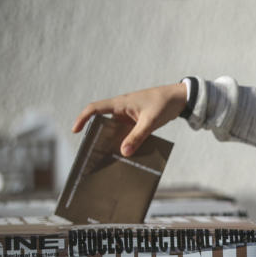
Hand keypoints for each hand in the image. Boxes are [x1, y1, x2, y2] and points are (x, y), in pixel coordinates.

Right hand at [72, 83, 187, 155]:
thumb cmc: (164, 103)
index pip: (95, 108)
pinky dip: (124, 141)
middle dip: (96, 136)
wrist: (180, 98)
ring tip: (107, 158)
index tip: (75, 130)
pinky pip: (125, 132)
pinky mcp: (136, 121)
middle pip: (102, 122)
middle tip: (92, 152)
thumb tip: (124, 152)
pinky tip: (126, 154)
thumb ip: (138, 136)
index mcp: (120, 103)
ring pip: (114, 129)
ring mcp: (128, 116)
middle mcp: (121, 109)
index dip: (83, 118)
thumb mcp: (150, 121)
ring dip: (111, 141)